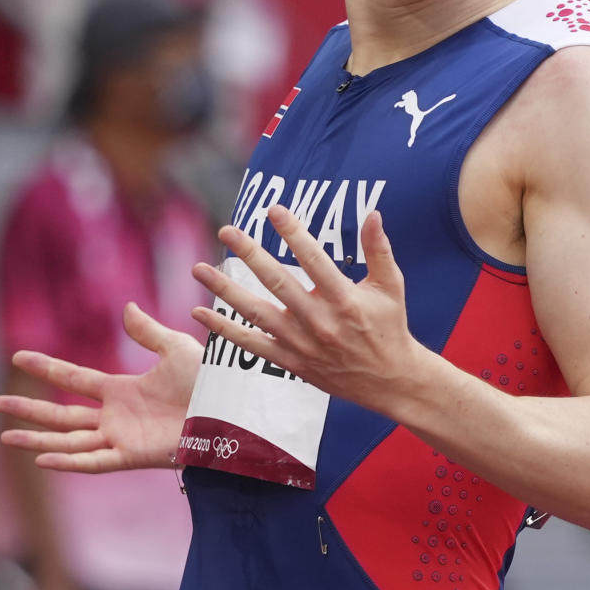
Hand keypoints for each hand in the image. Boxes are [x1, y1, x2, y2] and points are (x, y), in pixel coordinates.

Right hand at [0, 303, 201, 471]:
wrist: (228, 409)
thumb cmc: (209, 382)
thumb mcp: (175, 349)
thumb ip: (148, 332)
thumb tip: (127, 308)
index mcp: (121, 390)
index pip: (74, 378)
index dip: (47, 368)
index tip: (19, 356)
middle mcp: (115, 417)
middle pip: (62, 413)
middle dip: (30, 409)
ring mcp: (121, 439)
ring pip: (69, 440)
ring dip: (37, 440)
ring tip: (5, 436)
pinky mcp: (133, 456)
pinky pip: (94, 461)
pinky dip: (69, 461)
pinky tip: (43, 458)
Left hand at [191, 205, 423, 412]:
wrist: (388, 380)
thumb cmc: (389, 326)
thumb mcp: (391, 286)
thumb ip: (379, 250)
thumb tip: (372, 213)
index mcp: (345, 300)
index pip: (314, 260)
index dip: (293, 233)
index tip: (273, 209)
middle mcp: (320, 321)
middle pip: (278, 283)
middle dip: (250, 254)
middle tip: (227, 230)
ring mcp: (302, 343)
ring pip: (256, 313)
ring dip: (225, 291)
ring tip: (199, 269)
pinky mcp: (290, 361)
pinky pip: (251, 345)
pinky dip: (224, 330)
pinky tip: (199, 313)